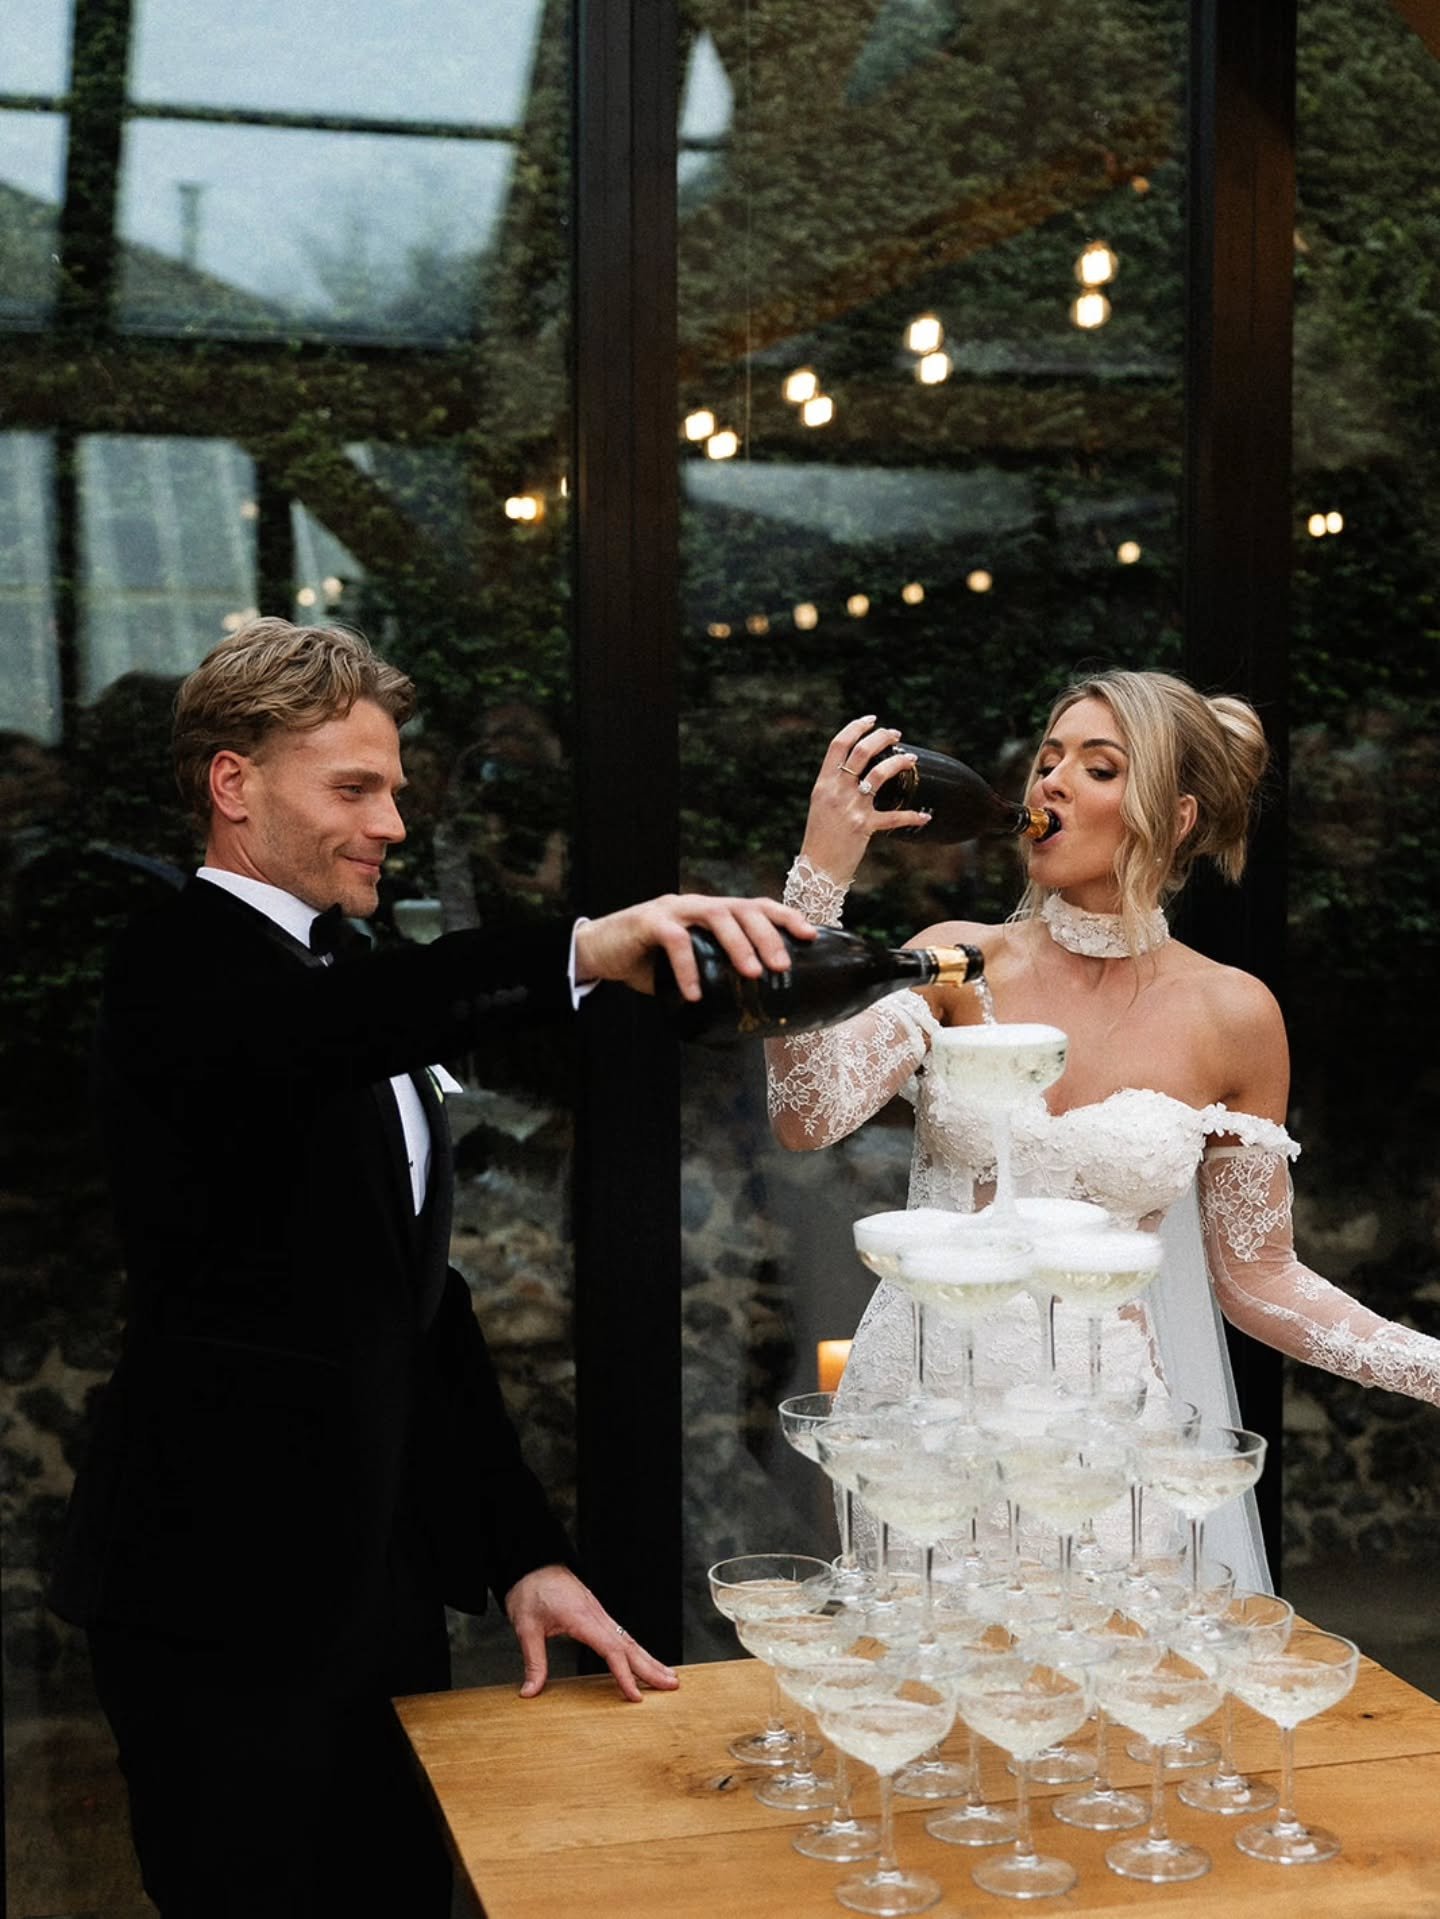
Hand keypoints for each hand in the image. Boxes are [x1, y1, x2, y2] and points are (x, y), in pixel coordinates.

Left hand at [504, 1564, 678, 1701]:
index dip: (624, 1675)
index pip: (611, 1650)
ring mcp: (599, 1613)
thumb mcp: (526, 1627)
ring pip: (630, 1640)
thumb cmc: (531, 1590)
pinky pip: (622, 1635)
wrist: (533, 1564)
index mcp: (583, 1618)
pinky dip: (637, 1650)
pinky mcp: (597, 1613)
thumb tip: (530, 1691)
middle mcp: (597, 1615)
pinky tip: (643, 1659)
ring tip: (668, 1675)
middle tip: (672, 1685)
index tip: (635, 1696)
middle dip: (652, 1668)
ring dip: (650, 1659)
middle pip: (630, 1645)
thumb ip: (534, 1661)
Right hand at [573, 893, 814, 998]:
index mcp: (713, 913)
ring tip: (753, 973)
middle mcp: (698, 905)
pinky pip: (675, 940)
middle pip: (742, 908)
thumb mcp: (690, 968)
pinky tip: (695, 993)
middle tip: (782, 966)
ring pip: (716, 914)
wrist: (599, 953)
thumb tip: (751, 1012)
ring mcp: (673, 909)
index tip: (812, 935)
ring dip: (738, 944)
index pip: (756, 906)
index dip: (786, 916)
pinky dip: (688, 968)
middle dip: (767, 935)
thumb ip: (716, 977)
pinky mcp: (648, 921)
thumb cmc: (649, 963)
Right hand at [799, 716, 931, 881]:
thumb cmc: (820, 837)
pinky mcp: (864, 826)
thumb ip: (835, 786)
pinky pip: (894, 817)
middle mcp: (836, 791)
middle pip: (861, 752)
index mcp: (823, 784)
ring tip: (912, 759)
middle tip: (896, 735)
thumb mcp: (821, 805)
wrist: (816, 869)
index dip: (856, 727)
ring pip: (879, 774)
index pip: (838, 745)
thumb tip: (856, 771)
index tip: (872, 720)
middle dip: (882, 738)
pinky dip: (912, 816)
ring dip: (899, 763)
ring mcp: (850, 807)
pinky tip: (925, 816)